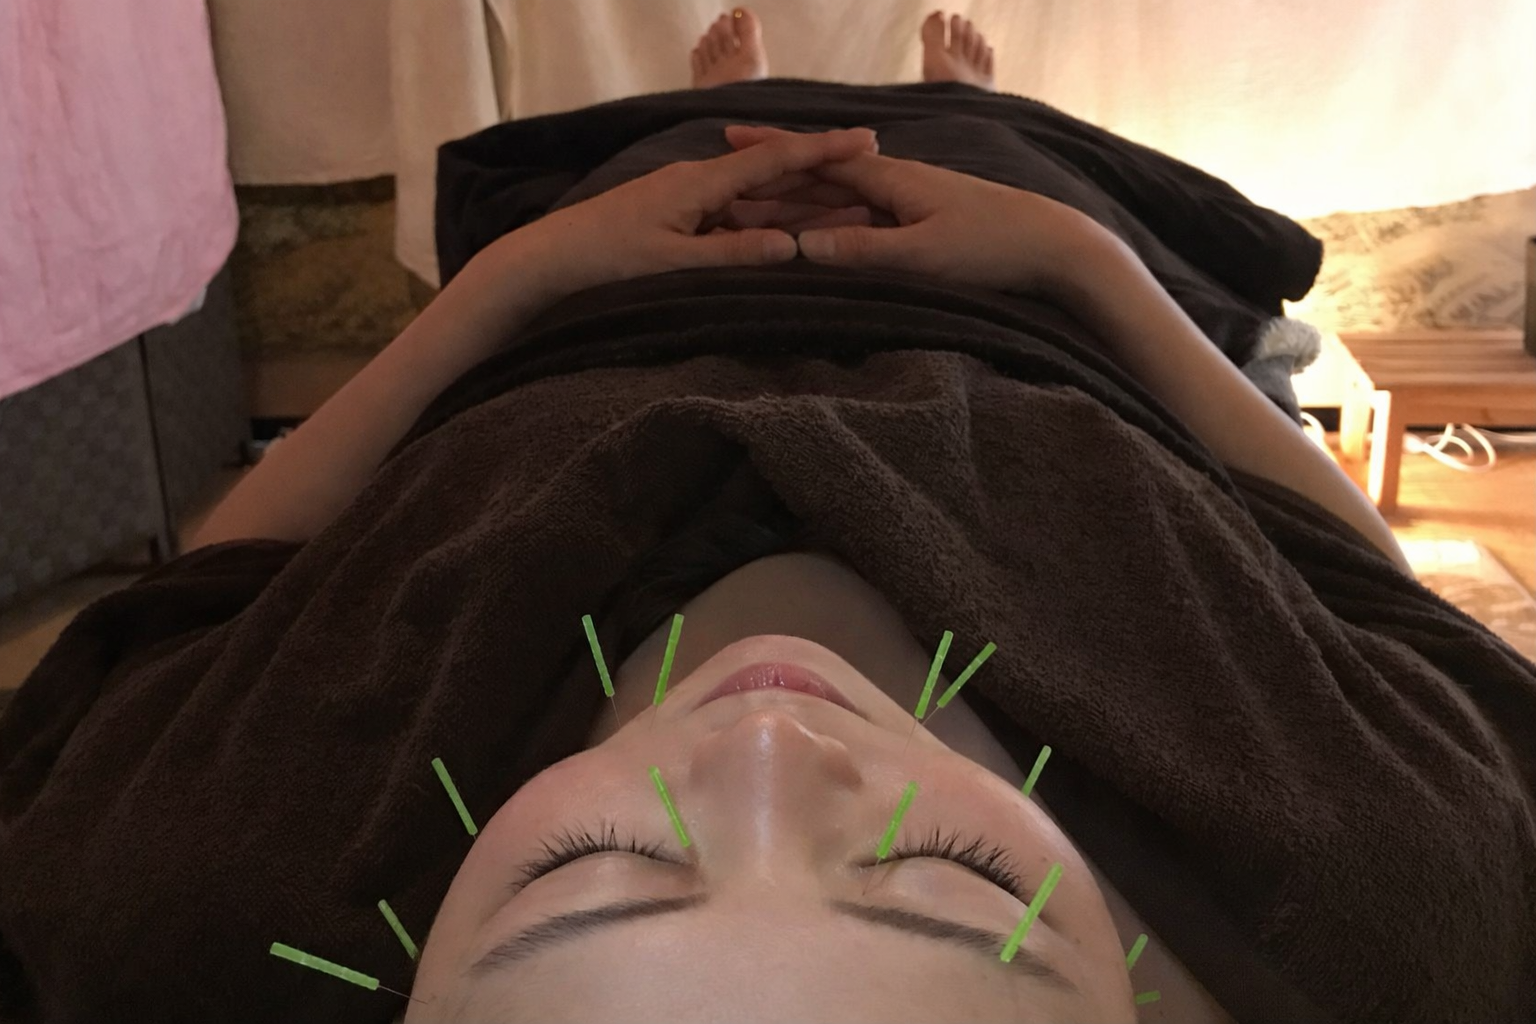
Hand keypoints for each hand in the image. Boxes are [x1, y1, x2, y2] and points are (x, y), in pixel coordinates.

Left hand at [515, 127, 878, 300]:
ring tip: (842, 196)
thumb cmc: (608, 259)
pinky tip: (783, 226)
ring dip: (795, 195)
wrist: (552, 257)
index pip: (775, 160)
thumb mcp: (676, 262)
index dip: (824, 150)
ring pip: (752, 193)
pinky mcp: (676, 212)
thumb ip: (735, 253)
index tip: (866, 139)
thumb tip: (792, 247)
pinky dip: (763, 217)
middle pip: (770, 169)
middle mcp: (697, 179)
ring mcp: (686, 194)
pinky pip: (731, 210)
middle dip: (820, 167)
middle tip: (870, 162)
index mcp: (701, 182)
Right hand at [725, 124, 1109, 296]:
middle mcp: (898, 178)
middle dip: (777, 169)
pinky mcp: (926, 216)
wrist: (1054, 245)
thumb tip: (801, 247)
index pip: (816, 159)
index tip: (730, 140)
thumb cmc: (990, 246)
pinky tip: (825, 221)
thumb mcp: (921, 255)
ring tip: (760, 195)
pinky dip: (834, 212)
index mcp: (890, 178)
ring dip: (801, 193)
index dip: (772, 151)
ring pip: (843, 192)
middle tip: (728, 165)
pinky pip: (865, 209)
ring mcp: (913, 196)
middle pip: (824, 172)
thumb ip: (860, 249)